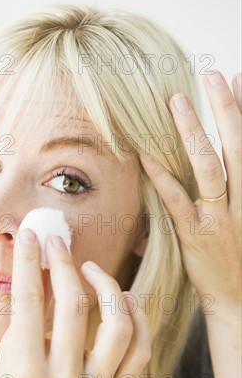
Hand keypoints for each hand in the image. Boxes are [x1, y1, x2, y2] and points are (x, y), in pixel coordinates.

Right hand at [0, 230, 150, 377]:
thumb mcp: (9, 354)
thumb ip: (30, 312)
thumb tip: (45, 264)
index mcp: (25, 369)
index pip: (29, 300)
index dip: (31, 262)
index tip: (33, 236)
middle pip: (74, 307)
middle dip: (65, 265)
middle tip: (59, 244)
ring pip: (118, 327)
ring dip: (107, 287)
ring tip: (92, 270)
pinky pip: (139, 351)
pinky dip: (138, 319)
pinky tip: (125, 298)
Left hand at [139, 70, 240, 314]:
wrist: (239, 302)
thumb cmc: (239, 260)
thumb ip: (233, 191)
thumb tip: (222, 164)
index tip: (238, 79)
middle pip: (238, 147)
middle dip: (227, 109)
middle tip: (214, 75)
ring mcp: (219, 218)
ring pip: (211, 167)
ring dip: (195, 132)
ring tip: (179, 101)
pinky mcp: (195, 235)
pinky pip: (177, 199)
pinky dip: (161, 174)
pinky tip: (145, 153)